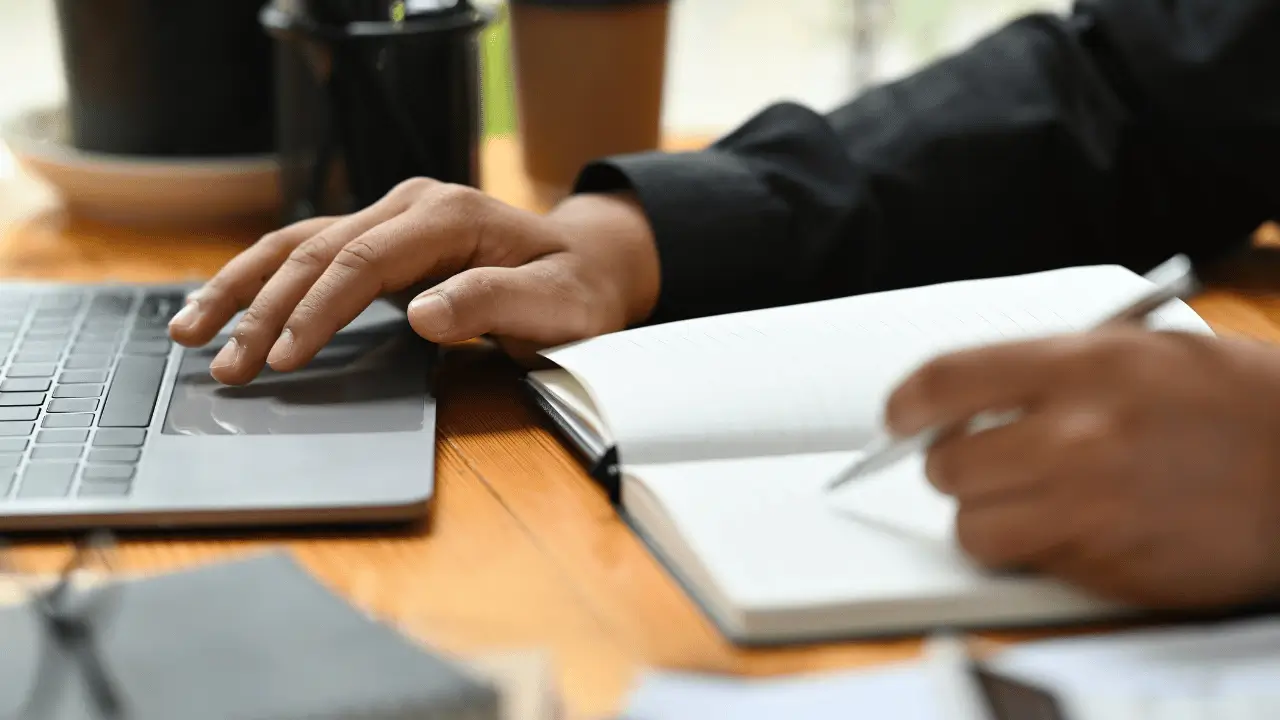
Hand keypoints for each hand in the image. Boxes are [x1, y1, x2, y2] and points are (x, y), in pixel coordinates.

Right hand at [167, 178, 660, 384]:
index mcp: (447, 216)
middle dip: (263, 309)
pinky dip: (262, 280)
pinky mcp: (380, 238)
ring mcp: (391, 217)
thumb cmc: (573, 291)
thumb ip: (492, 305)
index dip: (318, 310)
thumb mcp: (552, 306)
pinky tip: (224, 305)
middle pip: (317, 251)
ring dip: (242, 287)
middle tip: (226, 366)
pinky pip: (309, 253)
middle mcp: (410, 206)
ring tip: (189, 330)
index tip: (285, 358)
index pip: (363, 260)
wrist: (586, 264)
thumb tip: (422, 314)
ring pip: (298, 244)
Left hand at [884, 328, 1279, 608]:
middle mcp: (1076, 438)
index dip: (905, 403)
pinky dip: (1037, 551)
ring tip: (1025, 500)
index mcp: (1081, 368)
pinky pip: (1029, 565)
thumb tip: (967, 400)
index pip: (944, 382)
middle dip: (954, 465)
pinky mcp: (1108, 568)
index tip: (898, 416)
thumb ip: (1046, 371)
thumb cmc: (1236, 403)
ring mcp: (1089, 510)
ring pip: (972, 529)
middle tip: (982, 460)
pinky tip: (1079, 526)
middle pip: (945, 465)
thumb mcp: (1140, 350)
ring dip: (985, 517)